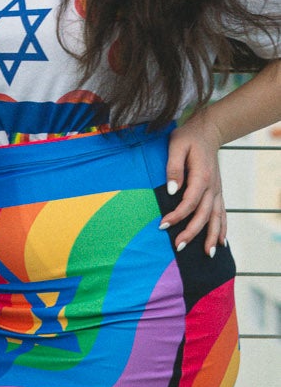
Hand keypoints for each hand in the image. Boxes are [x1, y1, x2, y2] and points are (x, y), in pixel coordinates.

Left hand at [163, 114, 226, 256]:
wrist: (208, 131)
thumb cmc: (188, 137)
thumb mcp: (176, 145)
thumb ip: (173, 167)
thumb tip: (171, 190)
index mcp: (202, 175)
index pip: (190, 201)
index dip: (177, 215)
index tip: (163, 225)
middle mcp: (213, 186)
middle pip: (204, 214)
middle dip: (192, 232)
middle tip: (178, 246)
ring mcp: (217, 190)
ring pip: (217, 217)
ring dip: (212, 236)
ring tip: (207, 254)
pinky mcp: (218, 192)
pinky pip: (222, 213)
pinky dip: (223, 228)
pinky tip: (221, 242)